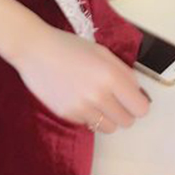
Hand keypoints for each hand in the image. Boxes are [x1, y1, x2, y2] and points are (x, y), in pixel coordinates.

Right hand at [13, 24, 150, 131]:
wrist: (34, 49)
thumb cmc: (68, 46)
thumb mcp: (101, 52)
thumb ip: (124, 72)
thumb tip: (138, 93)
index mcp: (111, 75)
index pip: (141, 108)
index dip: (136, 103)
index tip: (128, 97)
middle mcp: (99, 95)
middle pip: (127, 122)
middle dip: (122, 112)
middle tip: (111, 99)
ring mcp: (82, 108)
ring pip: (108, 128)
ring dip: (105, 117)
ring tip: (93, 100)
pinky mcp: (67, 115)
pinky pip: (88, 124)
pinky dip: (86, 115)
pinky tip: (75, 97)